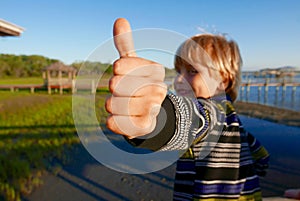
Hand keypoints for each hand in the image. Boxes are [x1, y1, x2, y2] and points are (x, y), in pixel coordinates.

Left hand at [105, 18, 166, 137]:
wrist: (149, 115)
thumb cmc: (137, 85)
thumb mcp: (132, 64)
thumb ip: (125, 44)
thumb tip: (120, 20)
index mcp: (155, 70)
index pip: (120, 64)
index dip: (117, 69)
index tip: (122, 72)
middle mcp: (158, 88)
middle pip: (114, 84)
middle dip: (113, 89)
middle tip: (122, 91)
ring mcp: (152, 108)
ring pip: (111, 104)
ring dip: (112, 105)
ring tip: (123, 105)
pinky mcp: (144, 127)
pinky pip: (114, 123)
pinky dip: (113, 121)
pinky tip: (121, 119)